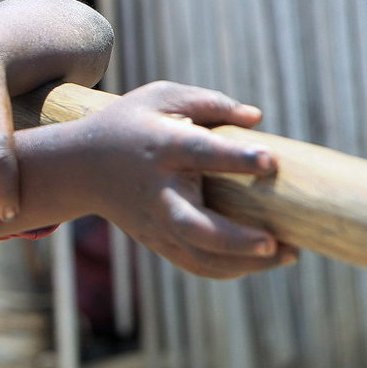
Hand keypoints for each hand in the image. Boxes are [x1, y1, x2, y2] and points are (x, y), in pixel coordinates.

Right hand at [71, 81, 298, 278]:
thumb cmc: (129, 124)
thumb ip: (209, 102)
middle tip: (273, 241)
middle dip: (234, 239)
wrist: (79, 167)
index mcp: (160, 146)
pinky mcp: (156, 240)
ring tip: (288, 254)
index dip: (235, 158)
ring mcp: (155, 221)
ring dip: (245, 263)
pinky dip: (228, 269)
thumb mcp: (160, 97)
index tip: (271, 162)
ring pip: (199, 255)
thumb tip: (257, 119)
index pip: (198, 153)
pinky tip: (260, 260)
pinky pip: (194, 264)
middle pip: (192, 224)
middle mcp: (158, 190)